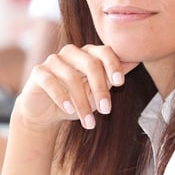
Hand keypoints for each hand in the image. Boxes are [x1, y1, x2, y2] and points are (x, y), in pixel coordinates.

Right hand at [16, 44, 137, 131]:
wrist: (45, 112)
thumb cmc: (75, 100)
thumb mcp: (97, 92)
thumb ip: (112, 77)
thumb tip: (135, 61)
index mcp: (88, 53)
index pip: (105, 51)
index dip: (113, 65)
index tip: (121, 84)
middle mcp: (71, 52)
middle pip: (90, 64)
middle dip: (100, 89)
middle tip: (106, 111)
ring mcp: (53, 60)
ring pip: (71, 77)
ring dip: (82, 103)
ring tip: (89, 123)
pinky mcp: (38, 72)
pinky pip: (50, 81)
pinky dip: (61, 96)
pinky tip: (69, 110)